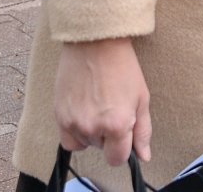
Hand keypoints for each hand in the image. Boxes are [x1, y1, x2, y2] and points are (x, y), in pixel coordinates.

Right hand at [54, 38, 150, 164]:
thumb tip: (143, 156)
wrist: (95, 43)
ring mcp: (73, 122)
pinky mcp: (59, 116)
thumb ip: (142, 131)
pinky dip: (76, 131)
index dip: (122, 149)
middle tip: (112, 108)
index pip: (117, 158)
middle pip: (101, 149)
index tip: (124, 136)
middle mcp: (92, 127)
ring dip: (92, 132)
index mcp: (117, 124)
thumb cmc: (122, 67)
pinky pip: (67, 139)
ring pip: (85, 143)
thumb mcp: (141, 98)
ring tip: (98, 105)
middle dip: (108, 135)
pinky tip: (84, 112)